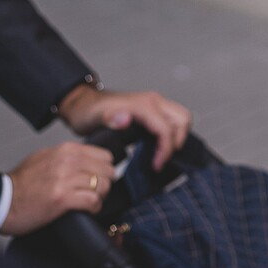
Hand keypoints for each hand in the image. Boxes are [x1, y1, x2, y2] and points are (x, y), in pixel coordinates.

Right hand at [1, 141, 116, 234]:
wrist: (1, 202)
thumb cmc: (21, 185)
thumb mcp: (45, 158)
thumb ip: (67, 157)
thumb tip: (88, 160)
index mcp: (66, 150)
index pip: (105, 156)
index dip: (103, 171)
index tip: (98, 180)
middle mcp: (68, 161)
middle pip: (108, 171)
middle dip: (104, 184)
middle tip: (94, 193)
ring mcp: (65, 178)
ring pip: (103, 185)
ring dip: (99, 197)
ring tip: (88, 202)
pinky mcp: (62, 198)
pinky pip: (93, 201)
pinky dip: (94, 208)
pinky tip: (86, 210)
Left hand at [59, 83, 193, 169]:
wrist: (84, 103)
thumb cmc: (88, 112)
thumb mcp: (93, 117)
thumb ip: (109, 117)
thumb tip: (126, 119)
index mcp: (143, 105)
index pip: (166, 128)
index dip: (166, 149)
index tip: (156, 166)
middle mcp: (153, 101)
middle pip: (182, 119)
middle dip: (177, 142)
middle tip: (161, 160)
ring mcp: (156, 103)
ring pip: (182, 118)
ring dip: (178, 137)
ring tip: (162, 154)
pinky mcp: (155, 109)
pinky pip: (174, 120)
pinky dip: (173, 133)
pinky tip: (159, 147)